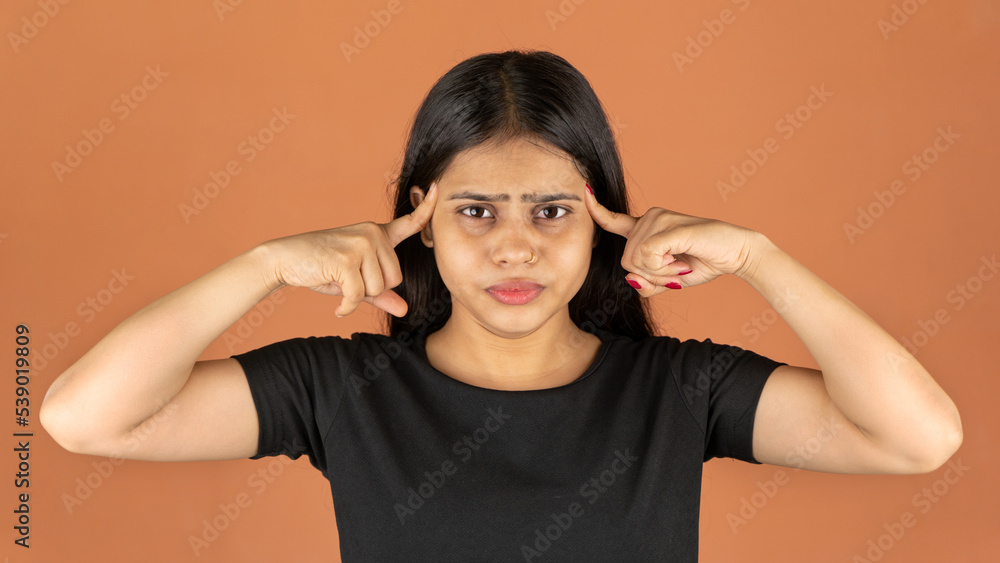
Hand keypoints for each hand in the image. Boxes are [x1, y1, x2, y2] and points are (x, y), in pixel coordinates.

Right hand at [260, 182, 437, 317]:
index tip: (437, 188)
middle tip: (349, 280)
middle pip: (395, 278)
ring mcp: (360, 245)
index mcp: (377, 233)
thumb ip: (381, 294)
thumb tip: (404, 309)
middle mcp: (372, 234)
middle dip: (373, 289)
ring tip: (340, 284)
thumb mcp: (356, 281)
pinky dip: (348, 307)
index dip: (427, 208)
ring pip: (378, 288)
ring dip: (358, 296)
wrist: (284, 258)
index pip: (410, 222)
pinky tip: (339, 306)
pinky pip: (358, 296)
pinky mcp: (346, 260)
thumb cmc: (322, 268)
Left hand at [584, 184, 762, 295]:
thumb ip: (648, 283)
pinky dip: (663, 269)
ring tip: (681, 265)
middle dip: (650, 276)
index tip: (584, 193)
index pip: (613, 220)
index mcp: (647, 226)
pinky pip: (648, 257)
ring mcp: (659, 219)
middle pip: (626, 261)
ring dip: (659, 274)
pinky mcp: (669, 228)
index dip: (596, 210)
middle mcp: (650, 218)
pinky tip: (680, 262)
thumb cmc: (703, 262)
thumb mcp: (669, 280)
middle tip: (675, 271)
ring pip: (636, 261)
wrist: (736, 253)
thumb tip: (632, 281)